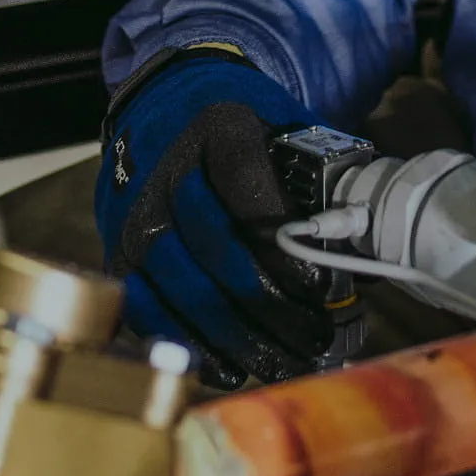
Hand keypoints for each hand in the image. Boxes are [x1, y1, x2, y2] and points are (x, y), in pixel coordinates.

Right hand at [96, 51, 346, 384]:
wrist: (164, 109)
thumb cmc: (244, 132)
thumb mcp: (283, 131)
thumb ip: (318, 183)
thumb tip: (359, 252)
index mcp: (218, 124)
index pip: (246, 182)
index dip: (283, 242)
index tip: (321, 287)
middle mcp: (166, 167)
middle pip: (214, 246)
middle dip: (269, 303)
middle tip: (314, 336)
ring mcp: (134, 212)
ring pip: (182, 286)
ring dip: (238, 335)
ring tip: (285, 361)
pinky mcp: (117, 251)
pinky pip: (148, 309)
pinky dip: (192, 344)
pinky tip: (232, 367)